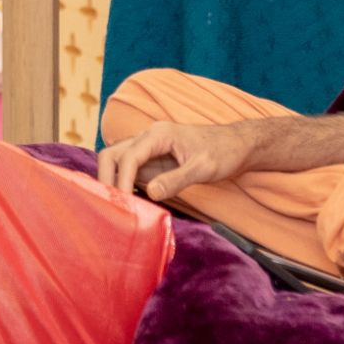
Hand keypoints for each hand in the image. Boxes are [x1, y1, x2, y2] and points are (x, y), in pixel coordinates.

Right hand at [97, 120, 253, 201]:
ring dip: (113, 183)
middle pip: (112, 154)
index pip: (128, 156)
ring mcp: (149, 151)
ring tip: (118, 208)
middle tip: (111, 206)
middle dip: (106, 178)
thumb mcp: (203, 168)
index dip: (122, 180)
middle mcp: (148, 139)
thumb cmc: (223, 153)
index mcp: (158, 135)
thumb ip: (176, 180)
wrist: (237, 146)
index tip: (123, 204)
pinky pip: (130, 172)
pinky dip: (124, 187)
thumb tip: (149, 193)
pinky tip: (130, 205)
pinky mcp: (153, 163)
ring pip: (117, 162)